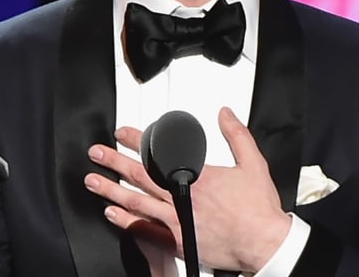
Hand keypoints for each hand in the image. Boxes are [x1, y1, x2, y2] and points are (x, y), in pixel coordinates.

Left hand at [84, 107, 290, 271]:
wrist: (264, 244)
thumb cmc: (259, 210)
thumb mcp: (253, 163)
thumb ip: (237, 135)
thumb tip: (225, 114)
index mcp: (198, 176)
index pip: (159, 153)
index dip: (137, 141)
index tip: (121, 134)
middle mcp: (182, 197)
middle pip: (140, 176)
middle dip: (114, 162)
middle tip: (97, 154)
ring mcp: (177, 220)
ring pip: (135, 202)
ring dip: (111, 190)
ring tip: (94, 182)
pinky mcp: (178, 241)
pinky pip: (145, 230)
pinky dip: (125, 222)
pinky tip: (112, 215)